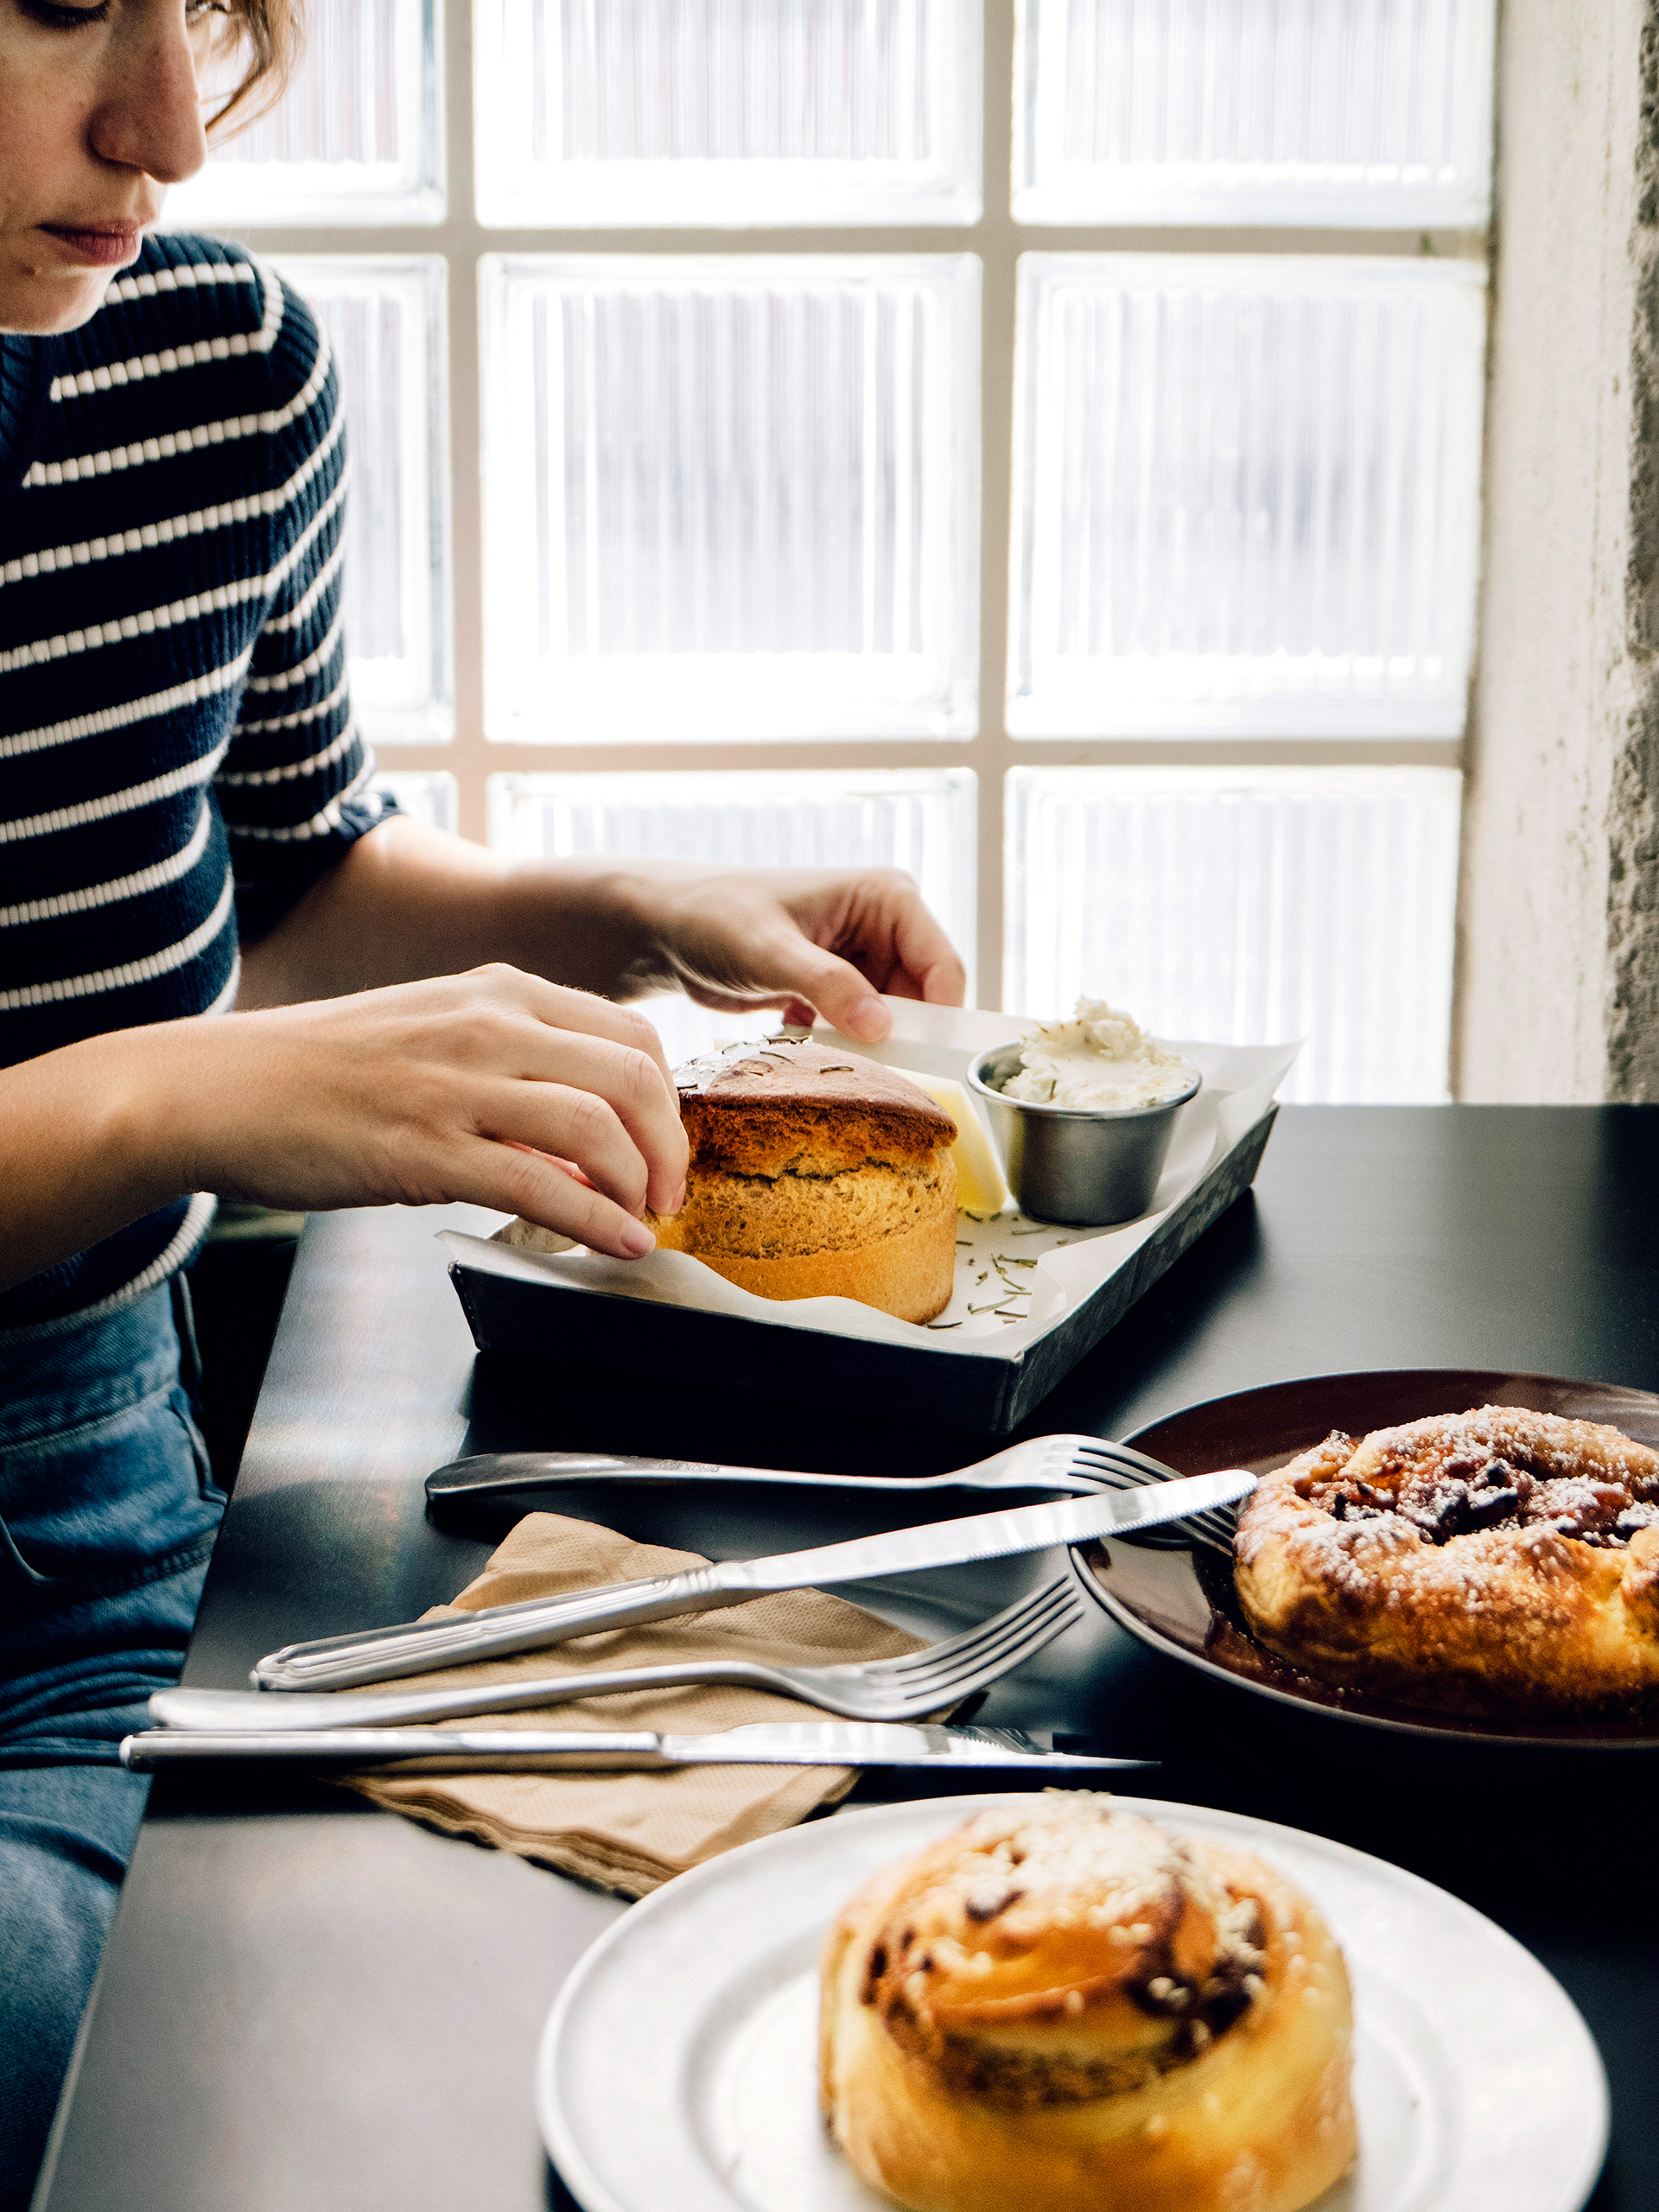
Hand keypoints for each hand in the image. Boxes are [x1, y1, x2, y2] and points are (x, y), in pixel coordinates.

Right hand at [149, 967, 687, 1257]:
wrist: (218, 1088)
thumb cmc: (322, 1071)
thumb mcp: (435, 1036)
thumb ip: (513, 1068)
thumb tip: (586, 1135)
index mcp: (500, 992)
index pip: (631, 1034)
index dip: (667, 1100)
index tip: (665, 1148)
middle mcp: (489, 1026)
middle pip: (634, 1077)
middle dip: (669, 1147)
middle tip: (667, 1194)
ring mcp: (457, 1085)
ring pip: (598, 1128)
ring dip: (639, 1186)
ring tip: (641, 1221)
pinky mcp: (424, 1148)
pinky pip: (541, 1186)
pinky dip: (596, 1221)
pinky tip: (616, 1243)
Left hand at [625, 867, 967, 1042]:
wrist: (664, 929)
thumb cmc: (714, 917)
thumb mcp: (771, 952)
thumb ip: (829, 986)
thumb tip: (883, 1027)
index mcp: (888, 898)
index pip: (942, 966)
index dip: (939, 1017)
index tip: (924, 1064)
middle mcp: (885, 926)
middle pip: (924, 998)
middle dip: (901, 1036)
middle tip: (867, 1068)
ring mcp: (862, 959)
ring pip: (893, 1019)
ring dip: (866, 1043)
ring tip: (821, 1043)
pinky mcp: (838, 987)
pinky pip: (861, 1028)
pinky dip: (839, 1042)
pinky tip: (797, 1032)